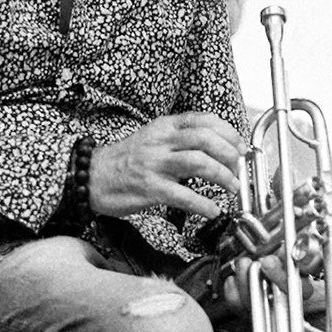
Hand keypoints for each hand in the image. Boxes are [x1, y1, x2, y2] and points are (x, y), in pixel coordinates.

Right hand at [88, 112, 240, 218]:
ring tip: (231, 187)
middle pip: (206, 139)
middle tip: (238, 168)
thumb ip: (181, 139)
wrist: (90, 176)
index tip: (240, 146)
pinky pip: (183, 196)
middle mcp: (161, 142)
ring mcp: (155, 165)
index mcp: (165, 127)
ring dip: (222, 176)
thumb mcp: (153, 138)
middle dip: (230, 154)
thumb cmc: (125, 160)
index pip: (204, 120)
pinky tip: (212, 210)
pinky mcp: (149, 189)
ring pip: (198, 163)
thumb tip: (216, 147)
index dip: (229, 133)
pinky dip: (203, 204)